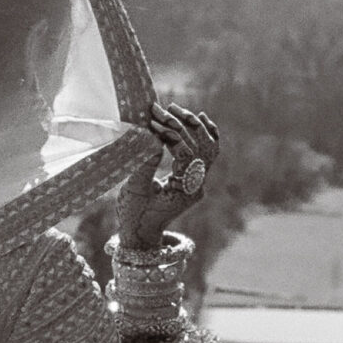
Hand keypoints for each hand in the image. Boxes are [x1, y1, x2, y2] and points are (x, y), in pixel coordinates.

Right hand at [117, 101, 220, 250]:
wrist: (141, 233)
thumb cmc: (134, 214)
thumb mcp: (135, 190)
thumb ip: (145, 164)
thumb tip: (153, 138)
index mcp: (185, 191)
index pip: (186, 154)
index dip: (170, 135)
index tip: (151, 122)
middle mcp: (198, 185)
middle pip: (201, 147)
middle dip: (181, 124)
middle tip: (161, 108)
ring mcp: (199, 181)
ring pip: (208, 147)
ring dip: (193, 126)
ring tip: (174, 108)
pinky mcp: (195, 177)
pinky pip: (208, 153)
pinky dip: (205, 134)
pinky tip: (200, 117)